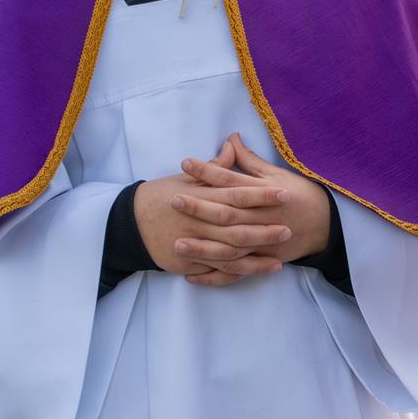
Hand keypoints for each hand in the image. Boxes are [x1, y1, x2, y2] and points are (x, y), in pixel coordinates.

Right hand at [134, 141, 289, 282]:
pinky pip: (215, 271)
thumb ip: (214, 168)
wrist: (128, 223)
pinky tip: (254, 272)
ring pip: (229, 254)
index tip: (284, 193)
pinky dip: (235, 274)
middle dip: (263, 231)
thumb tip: (232, 144)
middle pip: (236, 228)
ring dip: (255, 258)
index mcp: (201, 197)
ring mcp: (192, 245)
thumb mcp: (185, 178)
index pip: (236, 195)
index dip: (261, 195)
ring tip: (279, 260)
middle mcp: (198, 223)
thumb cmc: (160, 196)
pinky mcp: (186, 263)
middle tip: (289, 230)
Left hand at [176, 133, 331, 264]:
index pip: (233, 181)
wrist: (327, 225)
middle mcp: (262, 218)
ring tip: (177, 244)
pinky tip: (191, 275)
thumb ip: (250, 161)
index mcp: (266, 194)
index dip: (209, 172)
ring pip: (229, 248)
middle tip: (174, 200)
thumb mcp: (278, 175)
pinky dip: (214, 276)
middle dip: (200, 208)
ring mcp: (262, 243)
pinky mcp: (262, 261)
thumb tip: (230, 139)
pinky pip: (236, 272)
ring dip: (203, 247)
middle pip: (227, 214)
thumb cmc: (300, 195)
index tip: (186, 163)